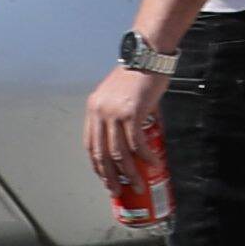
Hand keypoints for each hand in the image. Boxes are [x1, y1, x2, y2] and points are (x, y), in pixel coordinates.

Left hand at [84, 58, 162, 211]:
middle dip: (110, 176)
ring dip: (130, 172)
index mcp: (94, 110)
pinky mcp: (132, 113)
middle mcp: (100, 113)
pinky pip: (136, 142)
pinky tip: (153, 162)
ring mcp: (114, 114)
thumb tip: (134, 134)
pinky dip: (145, 156)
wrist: (149, 55)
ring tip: (140, 183)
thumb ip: (121, 115)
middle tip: (118, 190)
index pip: (90, 145)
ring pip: (119, 152)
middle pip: (101, 154)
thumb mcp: (122, 96)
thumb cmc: (139, 73)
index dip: (98, 165)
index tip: (106, 178)